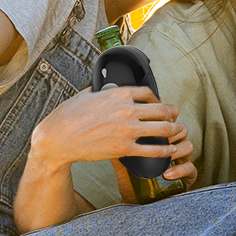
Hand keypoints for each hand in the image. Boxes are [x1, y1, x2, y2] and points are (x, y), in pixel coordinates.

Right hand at [29, 86, 191, 169]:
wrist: (57, 138)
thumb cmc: (68, 116)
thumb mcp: (86, 94)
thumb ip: (100, 89)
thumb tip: (104, 85)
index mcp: (118, 94)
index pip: (149, 93)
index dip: (159, 99)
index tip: (161, 105)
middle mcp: (127, 109)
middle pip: (162, 110)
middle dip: (172, 115)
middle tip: (175, 119)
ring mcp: (127, 130)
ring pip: (163, 129)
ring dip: (174, 131)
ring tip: (178, 133)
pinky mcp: (124, 149)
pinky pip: (153, 150)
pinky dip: (165, 151)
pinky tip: (170, 151)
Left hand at [113, 122, 195, 203]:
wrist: (137, 200)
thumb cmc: (131, 178)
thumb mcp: (122, 159)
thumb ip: (118, 145)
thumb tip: (107, 130)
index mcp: (161, 137)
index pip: (166, 120)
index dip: (161, 119)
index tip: (146, 124)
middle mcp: (174, 145)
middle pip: (181, 129)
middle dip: (170, 133)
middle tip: (157, 138)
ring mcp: (183, 159)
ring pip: (188, 146)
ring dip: (175, 150)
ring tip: (163, 157)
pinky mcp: (188, 176)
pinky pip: (190, 168)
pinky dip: (179, 170)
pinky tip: (166, 174)